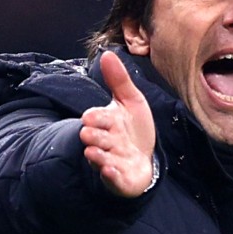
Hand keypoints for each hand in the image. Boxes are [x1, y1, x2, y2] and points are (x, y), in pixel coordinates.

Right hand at [79, 51, 156, 196]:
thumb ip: (119, 80)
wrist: (144, 159)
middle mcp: (107, 142)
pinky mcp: (119, 180)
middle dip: (93, 136)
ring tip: (93, 153)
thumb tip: (107, 53)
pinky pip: (113, 179)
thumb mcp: (131, 101)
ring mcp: (111, 161)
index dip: (96, 118)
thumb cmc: (134, 129)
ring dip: (97, 157)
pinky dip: (111, 176)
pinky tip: (110, 171)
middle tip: (88, 134)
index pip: (98, 118)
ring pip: (101, 159)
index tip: (90, 117)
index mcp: (107, 122)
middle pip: (96, 138)